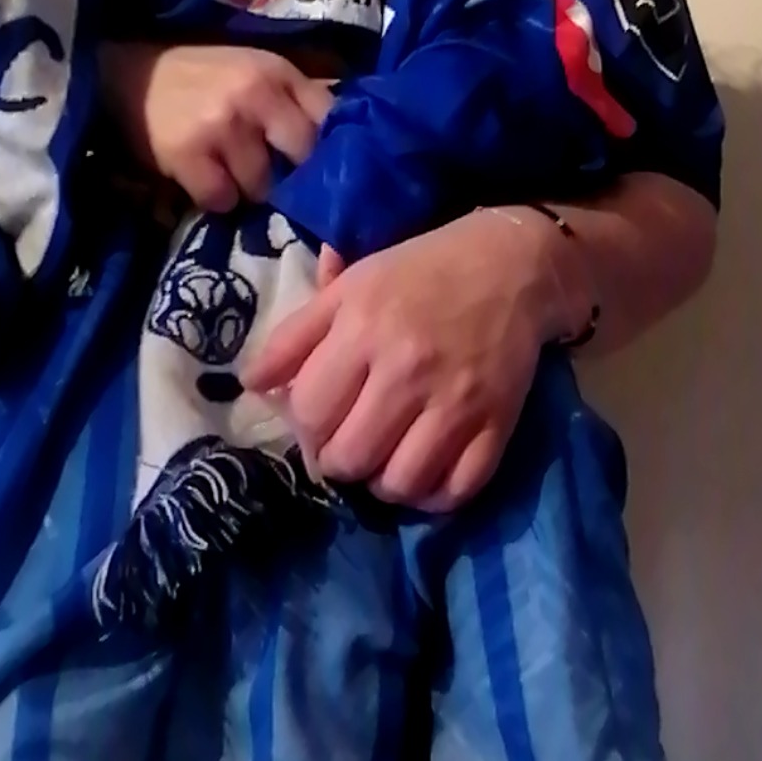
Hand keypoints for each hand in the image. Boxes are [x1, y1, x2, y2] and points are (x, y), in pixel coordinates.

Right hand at [99, 42, 332, 210]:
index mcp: (276, 72)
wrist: (127, 75)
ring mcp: (221, 127)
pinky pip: (222, 200)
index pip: (329, 119)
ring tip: (228, 171)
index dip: (330, 148)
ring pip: (261, 187)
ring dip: (248, 189)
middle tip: (276, 177)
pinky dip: (216, 198)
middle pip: (302, 158)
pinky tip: (203, 178)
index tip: (324, 166)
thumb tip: (342, 134)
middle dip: (292, 174)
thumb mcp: (253, 68)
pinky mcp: (188, 155)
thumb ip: (294, 95)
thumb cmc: (198, 76)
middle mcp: (254, 96)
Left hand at [243, 208, 574, 509]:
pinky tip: (426, 472)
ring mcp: (456, 402)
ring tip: (386, 460)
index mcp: (363, 330)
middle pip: (350, 458)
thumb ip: (294, 336)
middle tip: (350, 444)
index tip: (319, 422)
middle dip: (339, 462)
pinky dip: (435, 496)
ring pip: (401, 484)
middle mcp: (408, 370)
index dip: (305, 429)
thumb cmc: (419, 273)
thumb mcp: (350, 286)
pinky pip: (457, 489)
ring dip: (384, 483)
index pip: (311, 414)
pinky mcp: (498, 423)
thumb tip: (251, 384)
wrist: (511, 264)